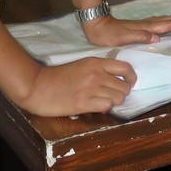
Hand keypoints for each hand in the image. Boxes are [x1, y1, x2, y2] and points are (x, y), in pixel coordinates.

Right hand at [14, 57, 136, 116]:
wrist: (38, 86)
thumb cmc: (57, 76)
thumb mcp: (81, 65)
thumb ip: (98, 70)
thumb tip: (114, 80)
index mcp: (96, 62)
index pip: (125, 68)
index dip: (131, 78)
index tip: (128, 83)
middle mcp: (97, 74)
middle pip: (125, 86)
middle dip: (121, 93)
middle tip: (111, 96)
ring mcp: (92, 88)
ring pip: (119, 98)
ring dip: (114, 102)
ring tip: (103, 102)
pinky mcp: (84, 103)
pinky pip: (108, 106)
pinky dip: (105, 108)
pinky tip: (96, 107)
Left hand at [81, 14, 170, 46]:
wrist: (97, 25)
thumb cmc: (109, 34)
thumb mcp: (122, 37)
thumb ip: (140, 36)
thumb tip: (157, 37)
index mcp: (147, 26)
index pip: (170, 25)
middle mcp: (148, 23)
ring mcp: (146, 24)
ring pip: (168, 21)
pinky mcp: (142, 26)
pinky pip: (162, 24)